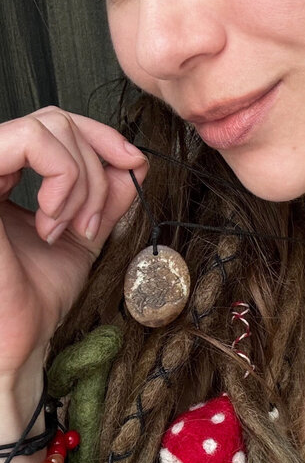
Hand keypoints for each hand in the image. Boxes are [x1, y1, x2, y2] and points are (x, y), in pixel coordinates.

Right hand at [0, 105, 148, 377]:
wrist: (12, 342)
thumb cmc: (32, 300)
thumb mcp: (80, 237)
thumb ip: (102, 198)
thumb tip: (134, 162)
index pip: (52, 126)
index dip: (100, 136)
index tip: (135, 164)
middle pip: (54, 120)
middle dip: (94, 168)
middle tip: (90, 223)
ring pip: (46, 126)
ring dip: (79, 179)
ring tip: (67, 228)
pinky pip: (29, 139)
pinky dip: (62, 176)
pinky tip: (53, 221)